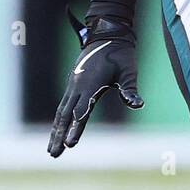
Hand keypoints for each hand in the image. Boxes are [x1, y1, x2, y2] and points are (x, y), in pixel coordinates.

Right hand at [48, 11, 142, 157]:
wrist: (107, 34)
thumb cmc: (121, 54)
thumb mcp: (128, 70)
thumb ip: (130, 88)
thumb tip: (138, 104)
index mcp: (90, 83)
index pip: (82, 110)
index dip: (76, 128)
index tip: (70, 144)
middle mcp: (78, 86)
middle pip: (66, 115)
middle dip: (59, 136)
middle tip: (54, 155)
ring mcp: (73, 85)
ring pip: (61, 112)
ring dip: (56, 131)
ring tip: (51, 149)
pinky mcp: (73, 85)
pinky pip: (63, 106)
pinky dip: (59, 121)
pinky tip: (57, 131)